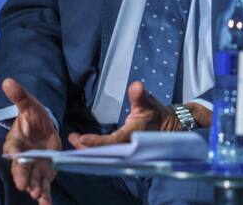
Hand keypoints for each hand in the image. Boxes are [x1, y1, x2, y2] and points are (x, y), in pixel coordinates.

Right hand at [0, 78, 60, 203]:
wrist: (45, 127)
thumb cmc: (33, 116)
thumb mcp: (29, 104)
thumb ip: (19, 96)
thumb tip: (7, 81)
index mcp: (16, 142)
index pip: (13, 151)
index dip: (16, 160)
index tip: (19, 168)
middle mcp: (22, 158)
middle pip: (21, 169)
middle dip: (23, 178)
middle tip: (26, 188)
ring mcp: (33, 168)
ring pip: (32, 180)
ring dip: (35, 189)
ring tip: (38, 197)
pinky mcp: (43, 175)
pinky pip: (44, 186)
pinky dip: (45, 197)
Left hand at [68, 81, 199, 148]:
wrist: (169, 128)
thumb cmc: (156, 114)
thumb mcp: (148, 102)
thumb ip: (140, 96)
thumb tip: (136, 86)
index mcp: (133, 136)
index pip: (112, 142)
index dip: (97, 142)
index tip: (81, 139)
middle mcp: (129, 148)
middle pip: (105, 153)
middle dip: (87, 149)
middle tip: (72, 139)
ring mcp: (126, 152)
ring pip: (105, 155)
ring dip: (88, 150)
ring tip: (74, 140)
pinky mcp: (124, 152)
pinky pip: (108, 154)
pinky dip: (95, 150)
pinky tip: (84, 145)